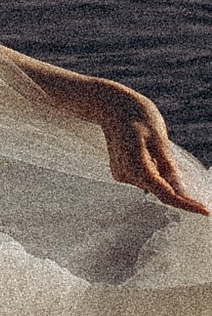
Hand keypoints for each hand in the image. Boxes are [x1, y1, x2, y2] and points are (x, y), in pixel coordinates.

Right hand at [100, 88, 209, 214]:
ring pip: (152, 183)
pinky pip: (144, 177)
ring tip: (152, 146)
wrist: (112, 104)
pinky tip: (146, 150)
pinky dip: (153, 170)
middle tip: (173, 157)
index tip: (205, 211)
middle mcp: (126, 175)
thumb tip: (180, 188)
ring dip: (161, 173)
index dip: (187, 205)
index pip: (166, 195)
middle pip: (159, 190)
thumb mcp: (159, 138)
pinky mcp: (121, 171)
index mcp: (137, 168)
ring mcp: (121, 174)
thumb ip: (168, 165)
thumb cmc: (137, 116)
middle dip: (174, 184)